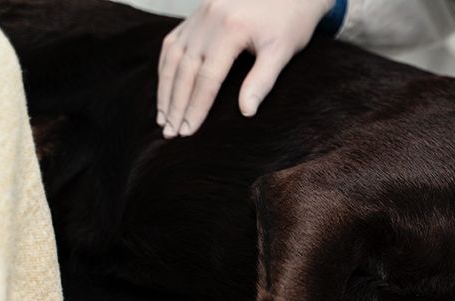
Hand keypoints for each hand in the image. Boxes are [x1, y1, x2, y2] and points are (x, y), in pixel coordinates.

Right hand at [157, 0, 332, 137]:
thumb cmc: (291, 22)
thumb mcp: (282, 52)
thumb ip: (262, 81)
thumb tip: (246, 113)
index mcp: (231, 28)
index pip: (207, 77)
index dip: (196, 107)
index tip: (188, 131)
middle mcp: (209, 18)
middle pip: (184, 69)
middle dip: (175, 103)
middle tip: (169, 133)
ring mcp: (200, 14)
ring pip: (173, 55)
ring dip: (165, 88)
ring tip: (163, 117)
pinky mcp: (198, 13)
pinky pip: (174, 41)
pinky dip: (167, 66)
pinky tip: (165, 88)